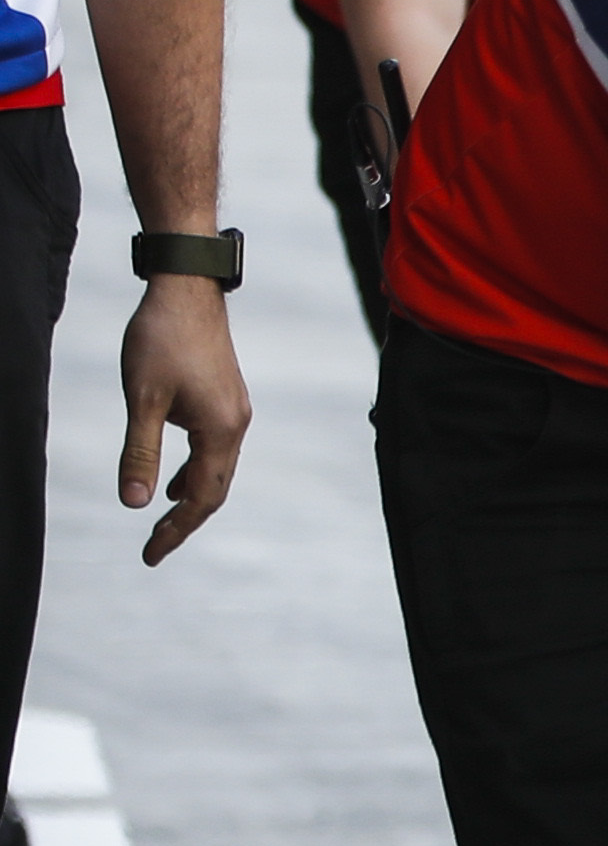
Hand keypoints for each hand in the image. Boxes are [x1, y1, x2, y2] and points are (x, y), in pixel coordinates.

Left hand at [117, 277, 244, 562]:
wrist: (187, 290)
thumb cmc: (161, 340)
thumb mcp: (142, 399)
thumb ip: (139, 452)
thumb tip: (134, 503)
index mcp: (220, 431)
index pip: (200, 497)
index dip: (175, 530)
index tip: (150, 555)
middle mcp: (236, 426)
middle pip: (214, 491)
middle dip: (184, 522)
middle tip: (153, 547)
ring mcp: (234, 412)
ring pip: (216, 470)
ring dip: (190, 497)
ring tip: (162, 520)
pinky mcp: (226, 400)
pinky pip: (215, 450)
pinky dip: (195, 472)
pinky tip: (173, 477)